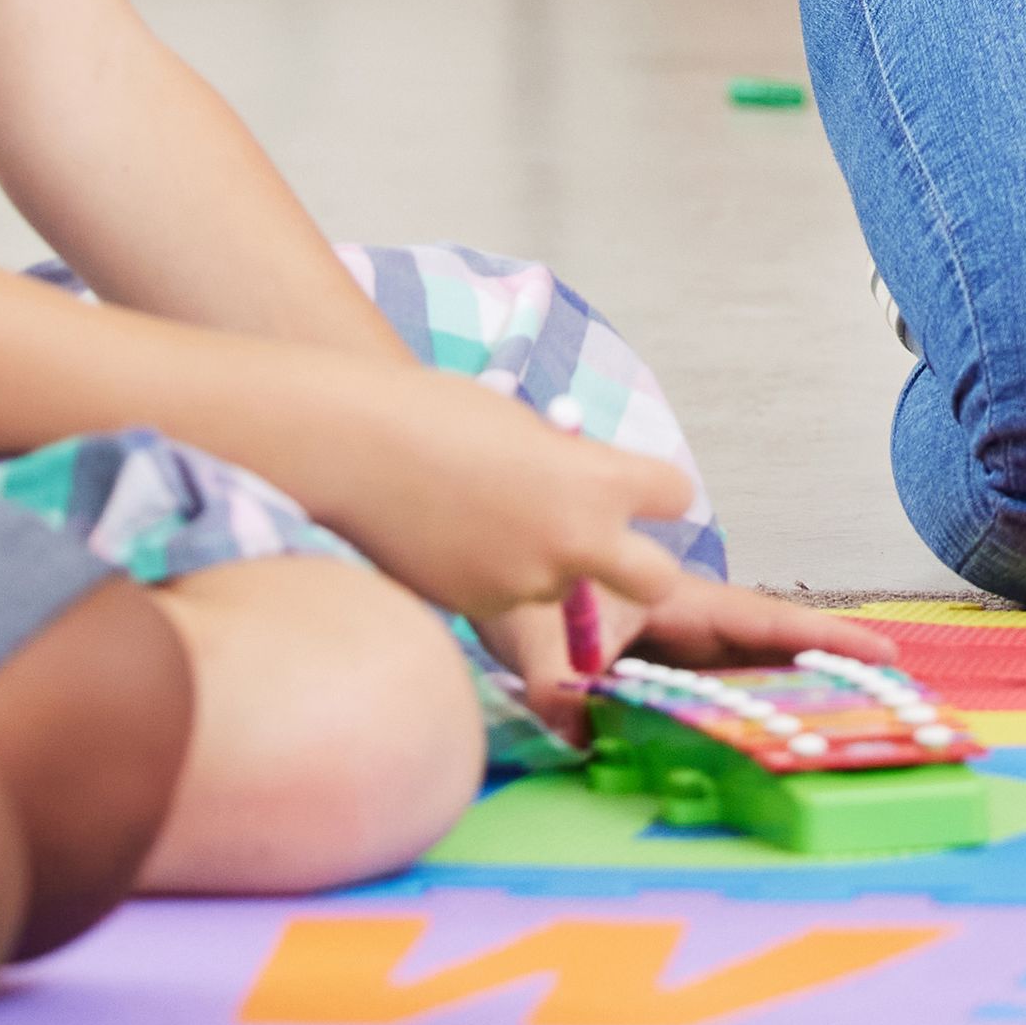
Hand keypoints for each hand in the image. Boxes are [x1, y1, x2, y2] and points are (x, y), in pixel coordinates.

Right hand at [306, 371, 703, 721]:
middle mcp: (576, 539)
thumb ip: (570, 467)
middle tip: (615, 550)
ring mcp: (528, 582)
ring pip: (564, 585)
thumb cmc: (435, 415)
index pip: (675, 496)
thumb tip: (587, 490)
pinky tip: (450, 536)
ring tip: (482, 514)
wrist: (350, 449)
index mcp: (597, 479)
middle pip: (658, 579)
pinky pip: (508, 594)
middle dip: (646, 569)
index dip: (657, 492)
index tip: (640, 488)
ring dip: (543, 562)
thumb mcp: (527, 428)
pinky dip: (492, 573)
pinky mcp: (481, 609)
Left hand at [477, 578, 913, 745]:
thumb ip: (558, 683)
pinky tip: (761, 732)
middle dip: (826, 666)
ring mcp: (666, 638)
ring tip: (848, 717)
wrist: (481, 545)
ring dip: (785, 688)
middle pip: (765, 646)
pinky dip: (733, 703)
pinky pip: (701, 683)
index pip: (760, 622)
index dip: (820, 638)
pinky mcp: (645, 658)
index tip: (880, 650)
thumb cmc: (513, 580)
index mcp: (671, 599)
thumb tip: (579, 731)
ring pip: (737, 666)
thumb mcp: (532, 631)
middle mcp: (680, 618)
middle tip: (892, 691)